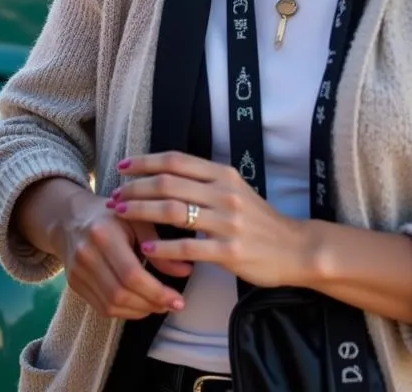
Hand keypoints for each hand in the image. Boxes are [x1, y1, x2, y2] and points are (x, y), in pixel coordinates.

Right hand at [53, 188, 191, 319]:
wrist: (69, 217)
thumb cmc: (110, 216)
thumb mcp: (137, 220)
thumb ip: (160, 245)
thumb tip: (185, 270)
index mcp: (103, 234)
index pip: (132, 274)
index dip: (157, 292)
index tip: (178, 299)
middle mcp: (86, 255)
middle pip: (121, 294)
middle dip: (152, 304)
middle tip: (173, 304)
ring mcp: (77, 272)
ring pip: (112, 306)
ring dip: (140, 311)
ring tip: (159, 304)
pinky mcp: (74, 284)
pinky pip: (102, 308)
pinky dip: (125, 312)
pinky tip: (140, 303)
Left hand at [109, 152, 309, 288]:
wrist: (296, 248)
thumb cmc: (259, 219)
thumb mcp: (234, 189)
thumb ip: (204, 180)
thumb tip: (165, 172)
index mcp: (222, 174)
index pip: (175, 160)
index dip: (145, 162)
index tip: (122, 166)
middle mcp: (223, 193)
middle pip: (168, 183)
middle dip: (135, 188)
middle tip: (115, 195)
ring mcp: (227, 222)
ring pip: (173, 211)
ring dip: (141, 212)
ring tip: (122, 214)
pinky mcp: (230, 251)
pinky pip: (188, 246)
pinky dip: (163, 247)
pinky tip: (147, 249)